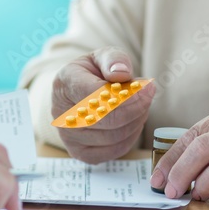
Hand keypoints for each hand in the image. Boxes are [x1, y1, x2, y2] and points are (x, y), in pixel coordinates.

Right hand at [52, 47, 155, 163]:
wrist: (78, 92)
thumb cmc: (92, 73)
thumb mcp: (102, 57)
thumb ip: (113, 59)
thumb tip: (121, 73)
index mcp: (64, 83)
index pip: (96, 95)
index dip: (126, 95)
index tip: (147, 88)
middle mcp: (60, 113)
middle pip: (107, 119)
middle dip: (135, 109)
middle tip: (148, 97)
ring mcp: (67, 136)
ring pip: (113, 137)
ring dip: (135, 122)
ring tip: (140, 107)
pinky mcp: (79, 152)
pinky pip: (113, 151)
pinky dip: (130, 138)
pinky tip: (132, 123)